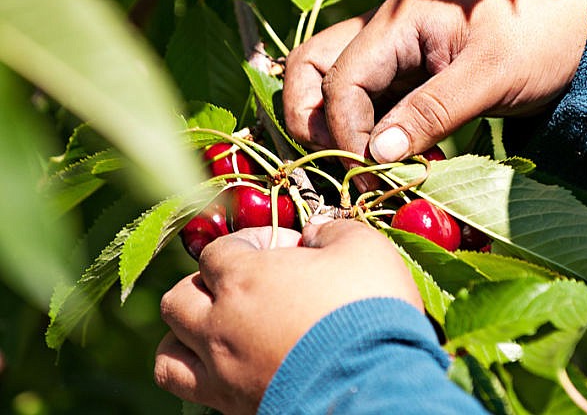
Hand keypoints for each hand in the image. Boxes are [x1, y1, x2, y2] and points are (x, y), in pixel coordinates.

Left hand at [154, 220, 421, 413]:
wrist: (378, 386)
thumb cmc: (369, 310)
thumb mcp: (364, 248)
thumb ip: (332, 230)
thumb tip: (315, 232)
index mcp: (244, 279)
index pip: (216, 251)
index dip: (248, 242)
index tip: (284, 247)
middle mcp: (220, 326)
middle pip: (178, 297)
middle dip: (206, 285)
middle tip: (248, 285)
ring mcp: (223, 372)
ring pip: (168, 351)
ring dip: (186, 333)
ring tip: (220, 328)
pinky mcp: (236, 408)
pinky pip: (189, 392)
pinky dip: (199, 375)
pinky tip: (230, 365)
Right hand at [284, 0, 586, 162]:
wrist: (584, 27)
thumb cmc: (542, 35)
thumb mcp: (488, 75)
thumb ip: (429, 112)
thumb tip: (375, 156)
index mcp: (398, 20)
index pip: (340, 79)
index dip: (345, 131)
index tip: (371, 172)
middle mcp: (385, 31)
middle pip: (313, 68)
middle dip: (311, 118)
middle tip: (341, 164)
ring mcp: (397, 53)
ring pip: (336, 86)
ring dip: (340, 128)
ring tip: (369, 168)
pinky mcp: (413, 75)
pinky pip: (372, 102)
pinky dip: (372, 131)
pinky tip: (395, 159)